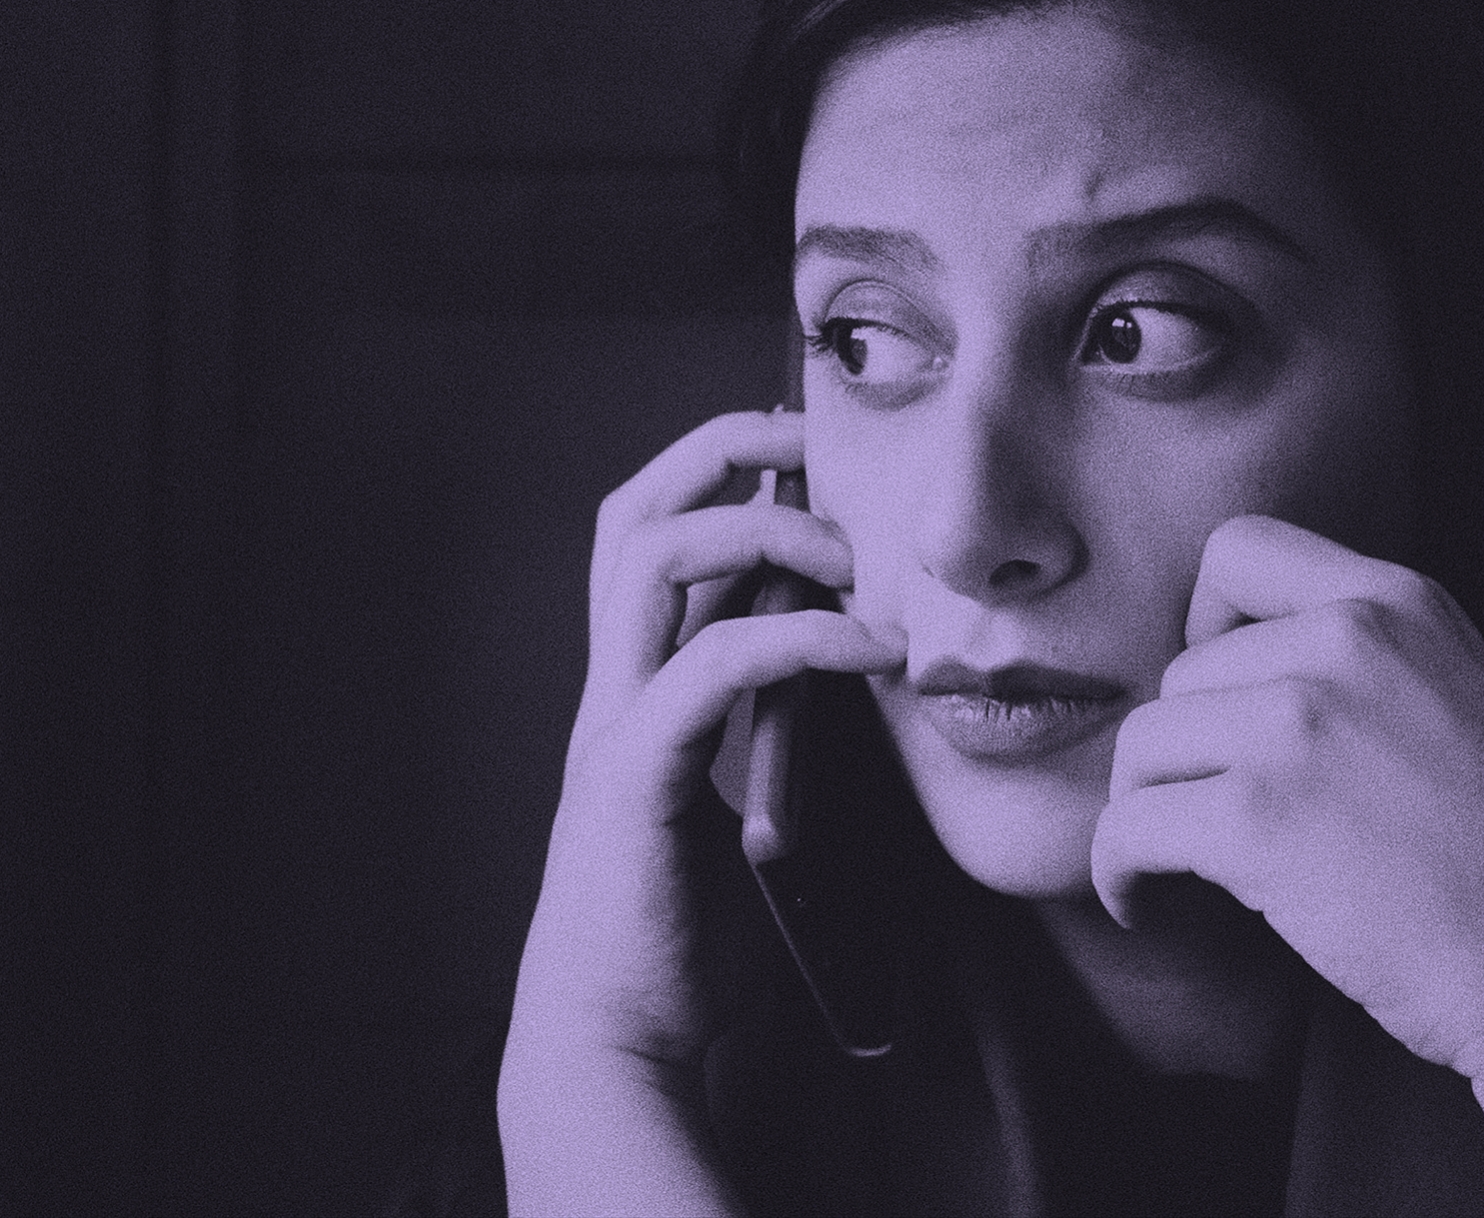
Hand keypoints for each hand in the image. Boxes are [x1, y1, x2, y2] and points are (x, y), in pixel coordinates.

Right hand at [512, 409, 904, 1065]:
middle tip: (817, 438)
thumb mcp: (747, 809)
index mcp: (635, 697)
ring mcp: (613, 728)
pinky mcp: (635, 778)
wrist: (617, 1046)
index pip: (653, 540)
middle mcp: (612, 693)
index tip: (812, 460)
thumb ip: (777, 736)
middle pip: (630, 515)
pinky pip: (708, 667)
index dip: (720, 476)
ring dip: (755, 524)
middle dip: (722, 450)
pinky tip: (871, 650)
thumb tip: (853, 675)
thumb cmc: (684, 944)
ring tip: (849, 548)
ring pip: (646, 558)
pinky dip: (796, 638)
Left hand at [1091, 514, 1483, 1081]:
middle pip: (1179, 674)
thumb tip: (1218, 676)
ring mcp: (1297, 724)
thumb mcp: (1458, 699)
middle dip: (1183, 754)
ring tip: (1176, 870)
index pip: (1238, 549)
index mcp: (1402, 602)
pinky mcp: (1255, 816)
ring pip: (1142, 745)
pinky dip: (1117, 874)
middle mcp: (1346, 641)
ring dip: (1144, 812)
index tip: (1217, 701)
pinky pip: (1126, 826)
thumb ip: (1360, 664)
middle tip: (1214, 823)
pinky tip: (1146, 906)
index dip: (1201, 623)